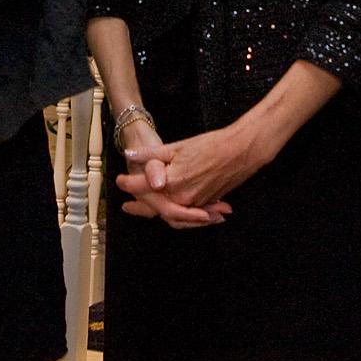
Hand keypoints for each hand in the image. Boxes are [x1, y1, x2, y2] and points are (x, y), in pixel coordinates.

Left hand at [112, 120, 230, 227]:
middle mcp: (182, 198)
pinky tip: (170, 209)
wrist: (241, 152)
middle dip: (140, 207)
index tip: (119, 181)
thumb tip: (129, 155)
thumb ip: (151, 154)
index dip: (128, 184)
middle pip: (155, 208)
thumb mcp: (177, 147)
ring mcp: (195, 204)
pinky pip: (186, 215)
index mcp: (172, 182)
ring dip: (157, 213)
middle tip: (127, 206)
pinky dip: (176, 214)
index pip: (142, 188)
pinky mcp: (205, 204)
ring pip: (170, 214)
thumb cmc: (211, 146)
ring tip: (143, 211)